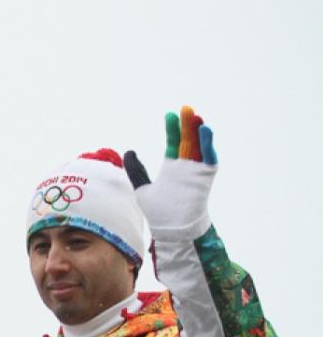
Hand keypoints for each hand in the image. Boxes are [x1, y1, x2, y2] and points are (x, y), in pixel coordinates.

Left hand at [122, 105, 217, 239]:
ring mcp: (196, 171)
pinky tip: (205, 130)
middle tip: (185, 108)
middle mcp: (185, 166)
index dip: (172, 130)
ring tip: (195, 116)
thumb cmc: (159, 211)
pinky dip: (208, 145)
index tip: (169, 115)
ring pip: (199, 146)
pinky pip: (208, 158)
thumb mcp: (142, 187)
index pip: (174, 143)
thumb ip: (136, 170)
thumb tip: (128, 152)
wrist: (171, 228)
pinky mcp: (205, 177)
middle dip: (186, 125)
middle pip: (188, 141)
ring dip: (198, 131)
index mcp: (172, 167)